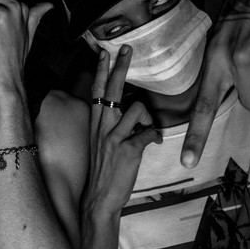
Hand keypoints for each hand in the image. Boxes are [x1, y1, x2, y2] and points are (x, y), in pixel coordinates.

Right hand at [86, 46, 161, 221]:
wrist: (98, 199)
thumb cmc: (103, 172)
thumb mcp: (101, 145)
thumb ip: (113, 127)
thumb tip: (133, 114)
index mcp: (96, 125)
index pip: (97, 92)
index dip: (102, 71)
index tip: (105, 53)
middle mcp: (102, 127)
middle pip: (113, 90)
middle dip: (121, 67)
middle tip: (128, 49)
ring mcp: (114, 138)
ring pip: (137, 109)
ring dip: (148, 117)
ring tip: (148, 129)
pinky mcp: (128, 150)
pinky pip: (148, 133)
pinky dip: (154, 137)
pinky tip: (153, 144)